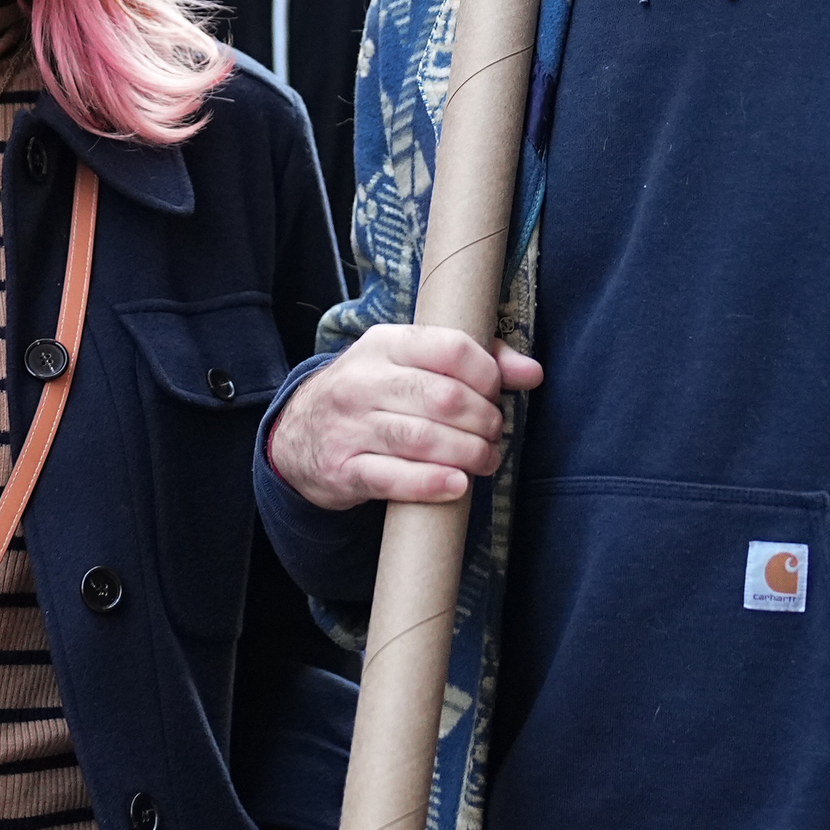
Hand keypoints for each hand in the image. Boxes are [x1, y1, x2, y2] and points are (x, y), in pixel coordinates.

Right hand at [265, 325, 543, 511]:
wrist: (297, 435)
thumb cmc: (372, 395)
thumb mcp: (409, 364)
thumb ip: (473, 362)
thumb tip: (532, 372)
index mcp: (384, 344)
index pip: (450, 348)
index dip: (488, 374)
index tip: (497, 393)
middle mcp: (362, 381)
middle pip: (443, 398)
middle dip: (483, 420)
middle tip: (495, 433)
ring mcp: (349, 427)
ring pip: (423, 439)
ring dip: (468, 454)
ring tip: (486, 460)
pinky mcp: (343, 470)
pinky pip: (394, 479)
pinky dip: (433, 484)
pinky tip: (457, 485)